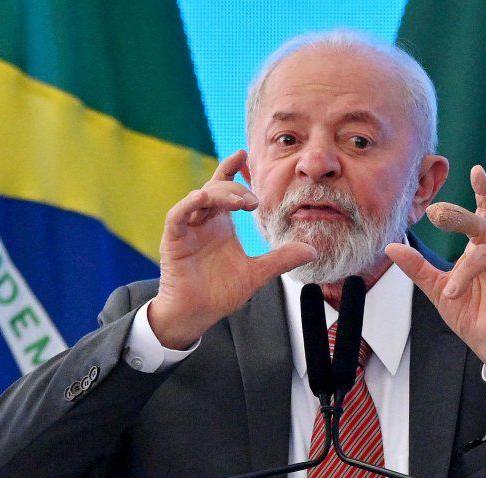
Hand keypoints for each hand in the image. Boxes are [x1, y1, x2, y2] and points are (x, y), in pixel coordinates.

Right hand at [148, 150, 317, 348]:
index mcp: (221, 223)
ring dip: (220, 194)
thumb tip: (312, 250)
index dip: (232, 169)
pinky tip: (202, 198)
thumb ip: (282, 259)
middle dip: (235, 189)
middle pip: (215, 189)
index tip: (244, 154)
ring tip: (241, 202)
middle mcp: (204, 221)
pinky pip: (177, 215)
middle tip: (254, 201)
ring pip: (199, 198)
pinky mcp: (173, 240)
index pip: (224, 187)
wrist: (197, 315)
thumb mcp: (258, 273)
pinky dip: (188, 205)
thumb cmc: (220, 292)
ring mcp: (187, 229)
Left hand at [386, 165, 485, 377]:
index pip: (483, 213)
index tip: (476, 169)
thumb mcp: (436, 288)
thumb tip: (391, 245)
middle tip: (436, 212)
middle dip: (459, 215)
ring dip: (462, 266)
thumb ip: (417, 267)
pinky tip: (454, 293)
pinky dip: (467, 276)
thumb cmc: (470, 315)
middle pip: (482, 220)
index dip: (483, 191)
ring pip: (485, 244)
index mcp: (480, 250)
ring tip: (447, 289)